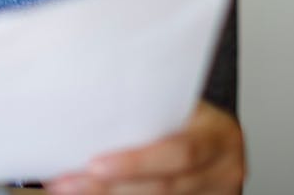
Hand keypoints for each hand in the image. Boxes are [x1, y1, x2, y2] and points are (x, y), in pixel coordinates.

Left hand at [46, 101, 245, 194]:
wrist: (218, 141)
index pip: (180, 151)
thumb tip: (88, 114)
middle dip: (110, 187)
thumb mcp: (182, 108)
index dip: (136, 162)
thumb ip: (152, 113)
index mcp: (221, 135)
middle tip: (68, 183)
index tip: (94, 163)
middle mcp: (225, 170)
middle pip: (164, 187)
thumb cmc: (190, 118)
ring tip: (72, 189)